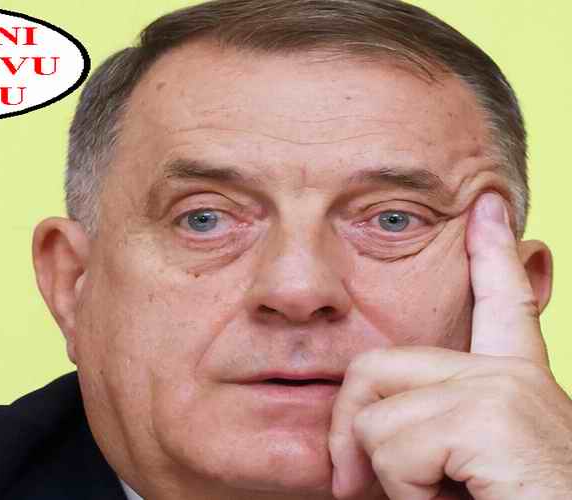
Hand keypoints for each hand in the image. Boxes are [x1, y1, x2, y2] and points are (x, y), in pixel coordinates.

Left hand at [328, 193, 571, 499]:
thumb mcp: (459, 466)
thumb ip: (427, 428)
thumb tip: (361, 421)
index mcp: (513, 383)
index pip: (499, 304)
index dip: (491, 253)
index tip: (485, 205)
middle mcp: (512, 376)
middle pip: (377, 365)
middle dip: (348, 428)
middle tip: (350, 483)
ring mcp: (503, 389)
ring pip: (376, 418)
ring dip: (393, 481)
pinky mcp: (492, 414)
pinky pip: (392, 447)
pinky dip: (407, 496)